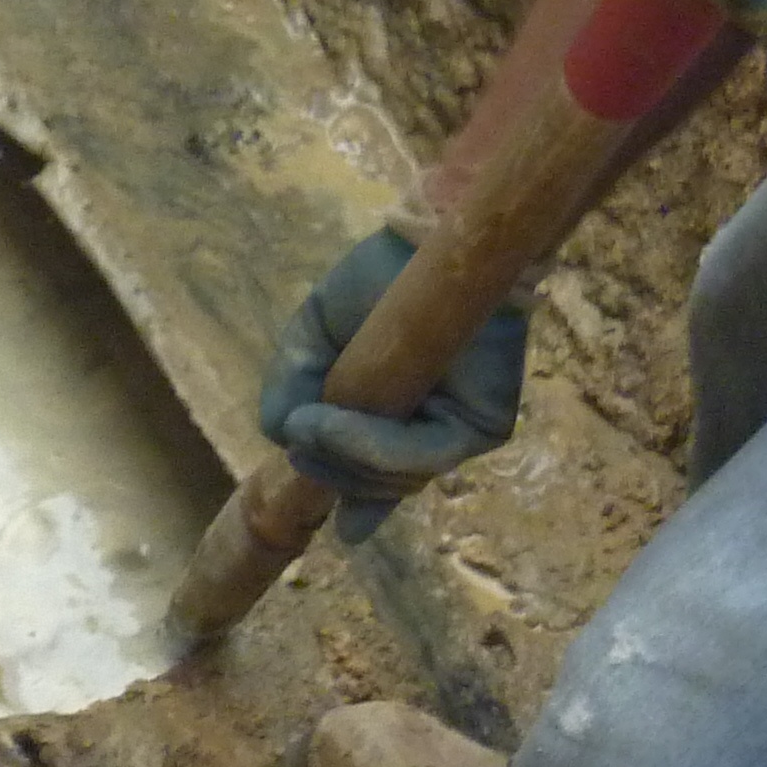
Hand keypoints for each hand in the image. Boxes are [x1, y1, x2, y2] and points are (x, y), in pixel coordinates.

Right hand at [256, 225, 530, 545]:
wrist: (430, 241)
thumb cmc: (376, 284)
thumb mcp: (313, 337)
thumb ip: (292, 388)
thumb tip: (281, 436)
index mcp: (393, 423)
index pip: (374, 483)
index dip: (352, 503)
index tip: (337, 526)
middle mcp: (429, 435)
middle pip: (376, 489)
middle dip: (330, 472)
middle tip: (300, 431)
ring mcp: (458, 434)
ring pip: (396, 479)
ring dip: (344, 457)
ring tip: (309, 422)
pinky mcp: (484, 425)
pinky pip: (421, 453)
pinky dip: (371, 445)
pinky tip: (333, 421)